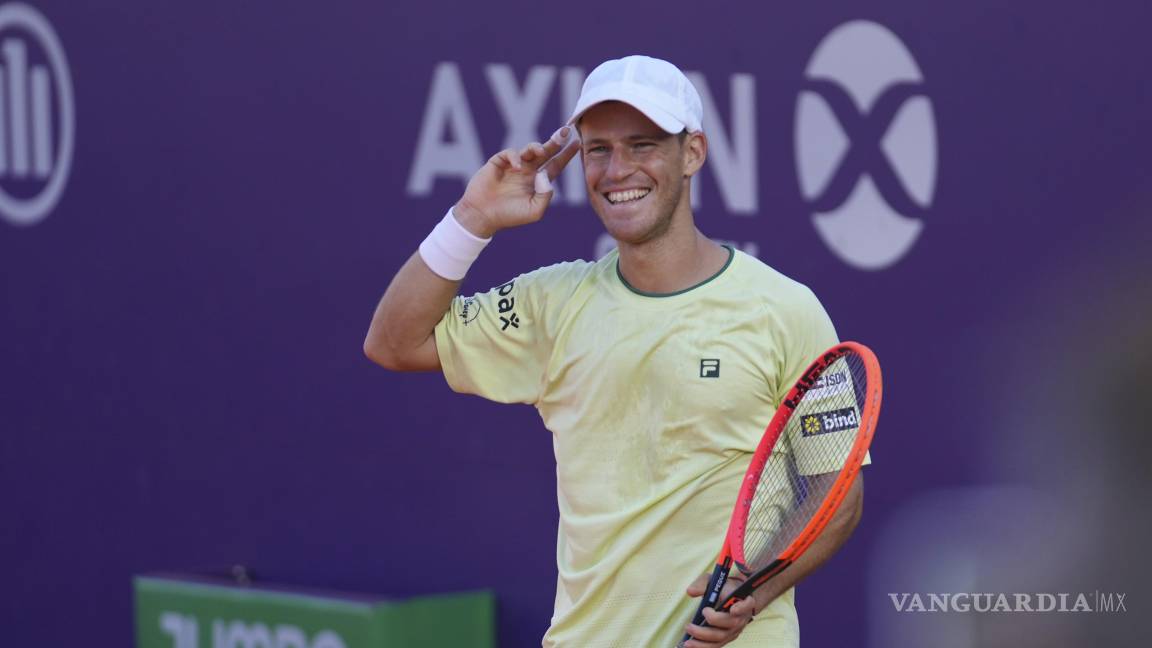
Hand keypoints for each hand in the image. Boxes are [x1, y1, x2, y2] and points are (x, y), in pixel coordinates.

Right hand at [453, 125, 581, 237]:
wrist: (483, 215)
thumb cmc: (509, 216)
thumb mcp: (535, 211)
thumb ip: (545, 195)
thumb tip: (545, 174)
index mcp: (537, 182)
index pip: (555, 165)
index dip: (566, 155)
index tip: (577, 143)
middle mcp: (527, 171)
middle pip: (546, 152)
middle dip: (556, 141)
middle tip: (565, 131)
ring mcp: (513, 165)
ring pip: (529, 149)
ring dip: (536, 147)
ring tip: (541, 151)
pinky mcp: (499, 162)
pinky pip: (511, 153)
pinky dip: (515, 157)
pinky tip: (517, 167)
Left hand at [681, 573, 757, 647]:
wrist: (731, 597)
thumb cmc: (722, 588)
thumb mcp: (713, 581)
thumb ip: (702, 584)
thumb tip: (690, 591)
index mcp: (742, 600)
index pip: (747, 604)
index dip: (741, 608)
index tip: (733, 609)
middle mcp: (741, 618)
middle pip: (730, 624)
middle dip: (712, 624)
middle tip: (692, 624)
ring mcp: (734, 630)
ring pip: (721, 638)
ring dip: (704, 641)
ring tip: (688, 641)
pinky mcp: (726, 638)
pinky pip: (716, 645)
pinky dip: (703, 647)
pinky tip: (690, 645)